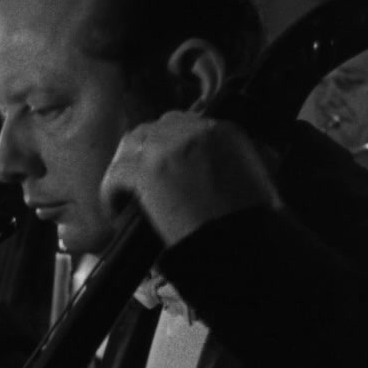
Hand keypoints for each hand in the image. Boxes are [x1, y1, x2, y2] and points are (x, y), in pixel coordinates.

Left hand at [100, 111, 281, 246]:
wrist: (243, 242)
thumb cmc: (252, 222)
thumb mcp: (255, 179)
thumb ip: (233, 163)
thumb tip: (209, 169)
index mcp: (225, 131)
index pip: (188, 124)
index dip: (171, 146)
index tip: (164, 165)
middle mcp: (196, 130)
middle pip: (156, 128)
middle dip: (146, 151)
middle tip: (139, 178)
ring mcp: (169, 147)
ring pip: (132, 144)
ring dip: (126, 166)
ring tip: (125, 193)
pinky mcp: (148, 171)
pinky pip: (117, 173)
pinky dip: (112, 191)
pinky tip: (115, 209)